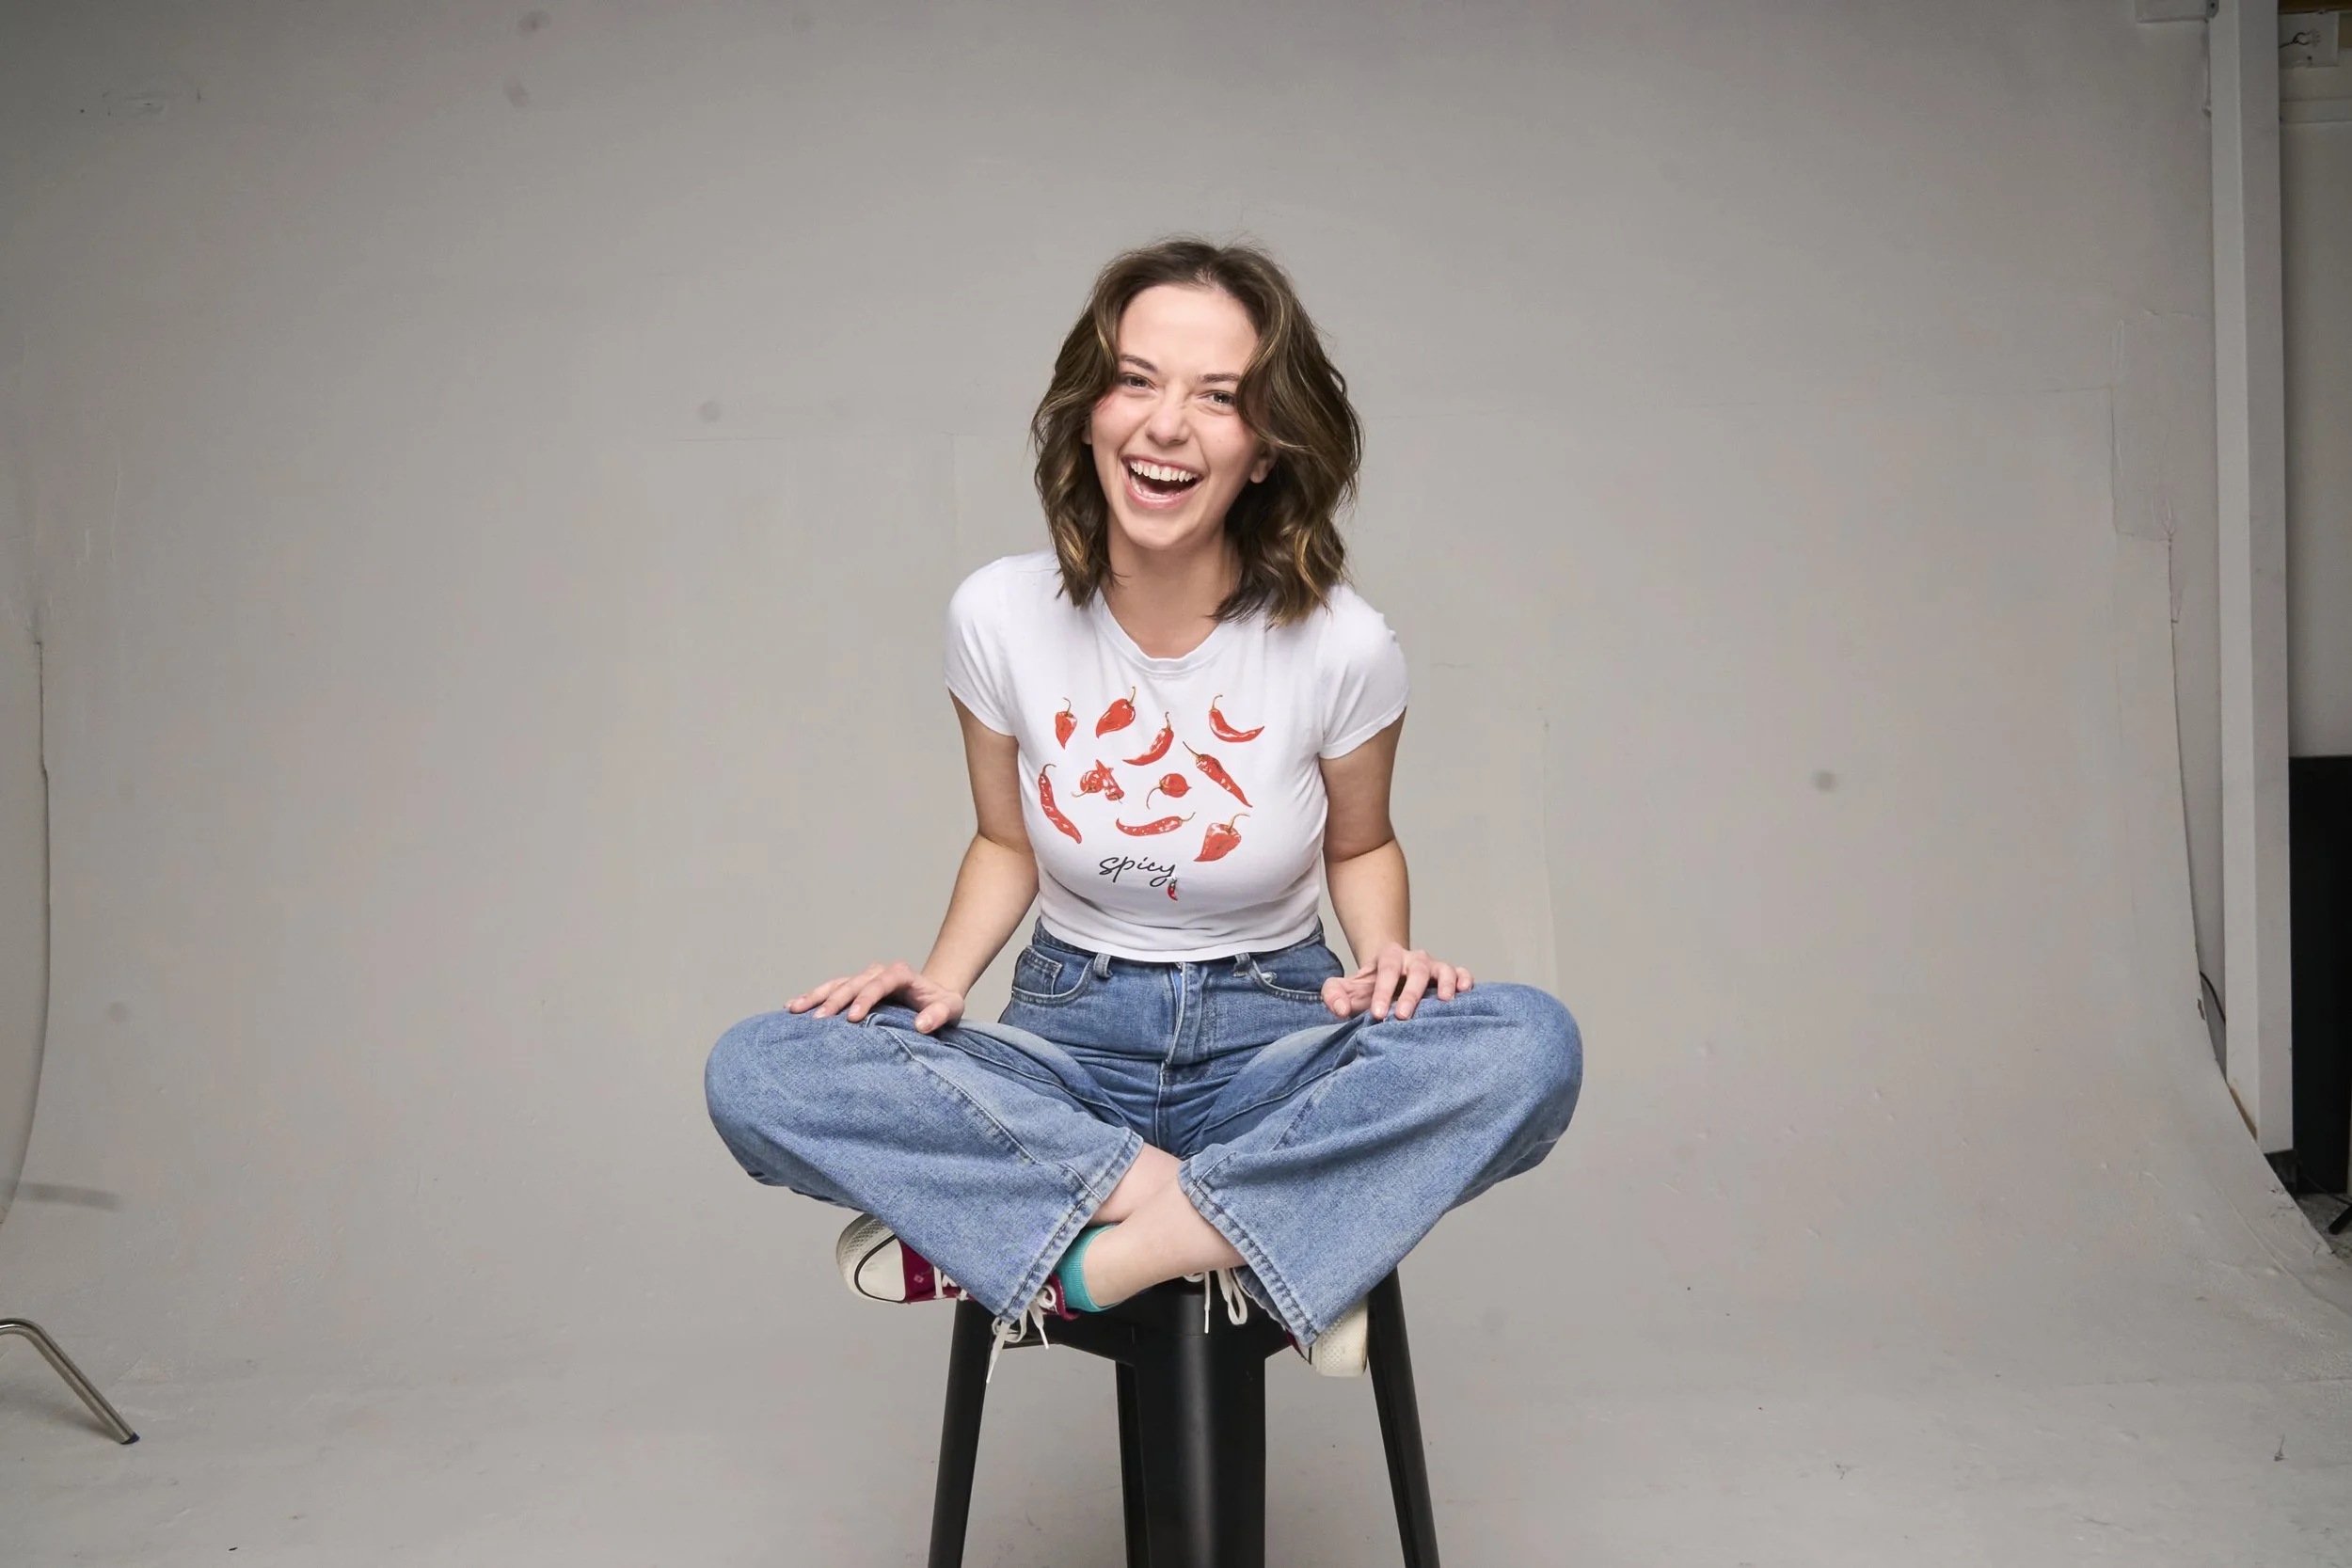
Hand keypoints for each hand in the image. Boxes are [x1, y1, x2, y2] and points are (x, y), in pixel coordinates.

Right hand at [789, 961, 965, 1034]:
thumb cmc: (941, 1005)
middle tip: (819, 1019)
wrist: (934, 1000)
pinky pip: (831, 990)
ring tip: (794, 1009)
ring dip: (816, 996)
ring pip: (837, 984)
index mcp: (901, 974)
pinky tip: (793, 1006)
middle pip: (854, 982)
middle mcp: (879, 972)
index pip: (880, 982)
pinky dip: (813, 997)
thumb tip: (921, 1024)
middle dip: (835, 1000)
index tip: (853, 1018)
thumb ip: (938, 1015)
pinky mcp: (854, 988)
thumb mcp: (950, 1009)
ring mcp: (864, 979)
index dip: (866, 998)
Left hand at [1319, 943, 1471, 1021]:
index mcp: (1388, 957)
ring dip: (1445, 983)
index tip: (1378, 1014)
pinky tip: (1464, 992)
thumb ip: (1333, 995)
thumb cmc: (1367, 987)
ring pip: (1443, 969)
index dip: (1382, 991)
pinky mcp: (1449, 975)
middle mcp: (1413, 958)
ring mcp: (1433, 966)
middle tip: (1404, 1016)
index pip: (1387, 970)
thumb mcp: (1344, 988)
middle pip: (1416, 970)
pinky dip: (1465, 979)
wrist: (1388, 977)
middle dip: (1411, 994)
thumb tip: (1340, 1009)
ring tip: (1445, 1001)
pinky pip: (1461, 973)